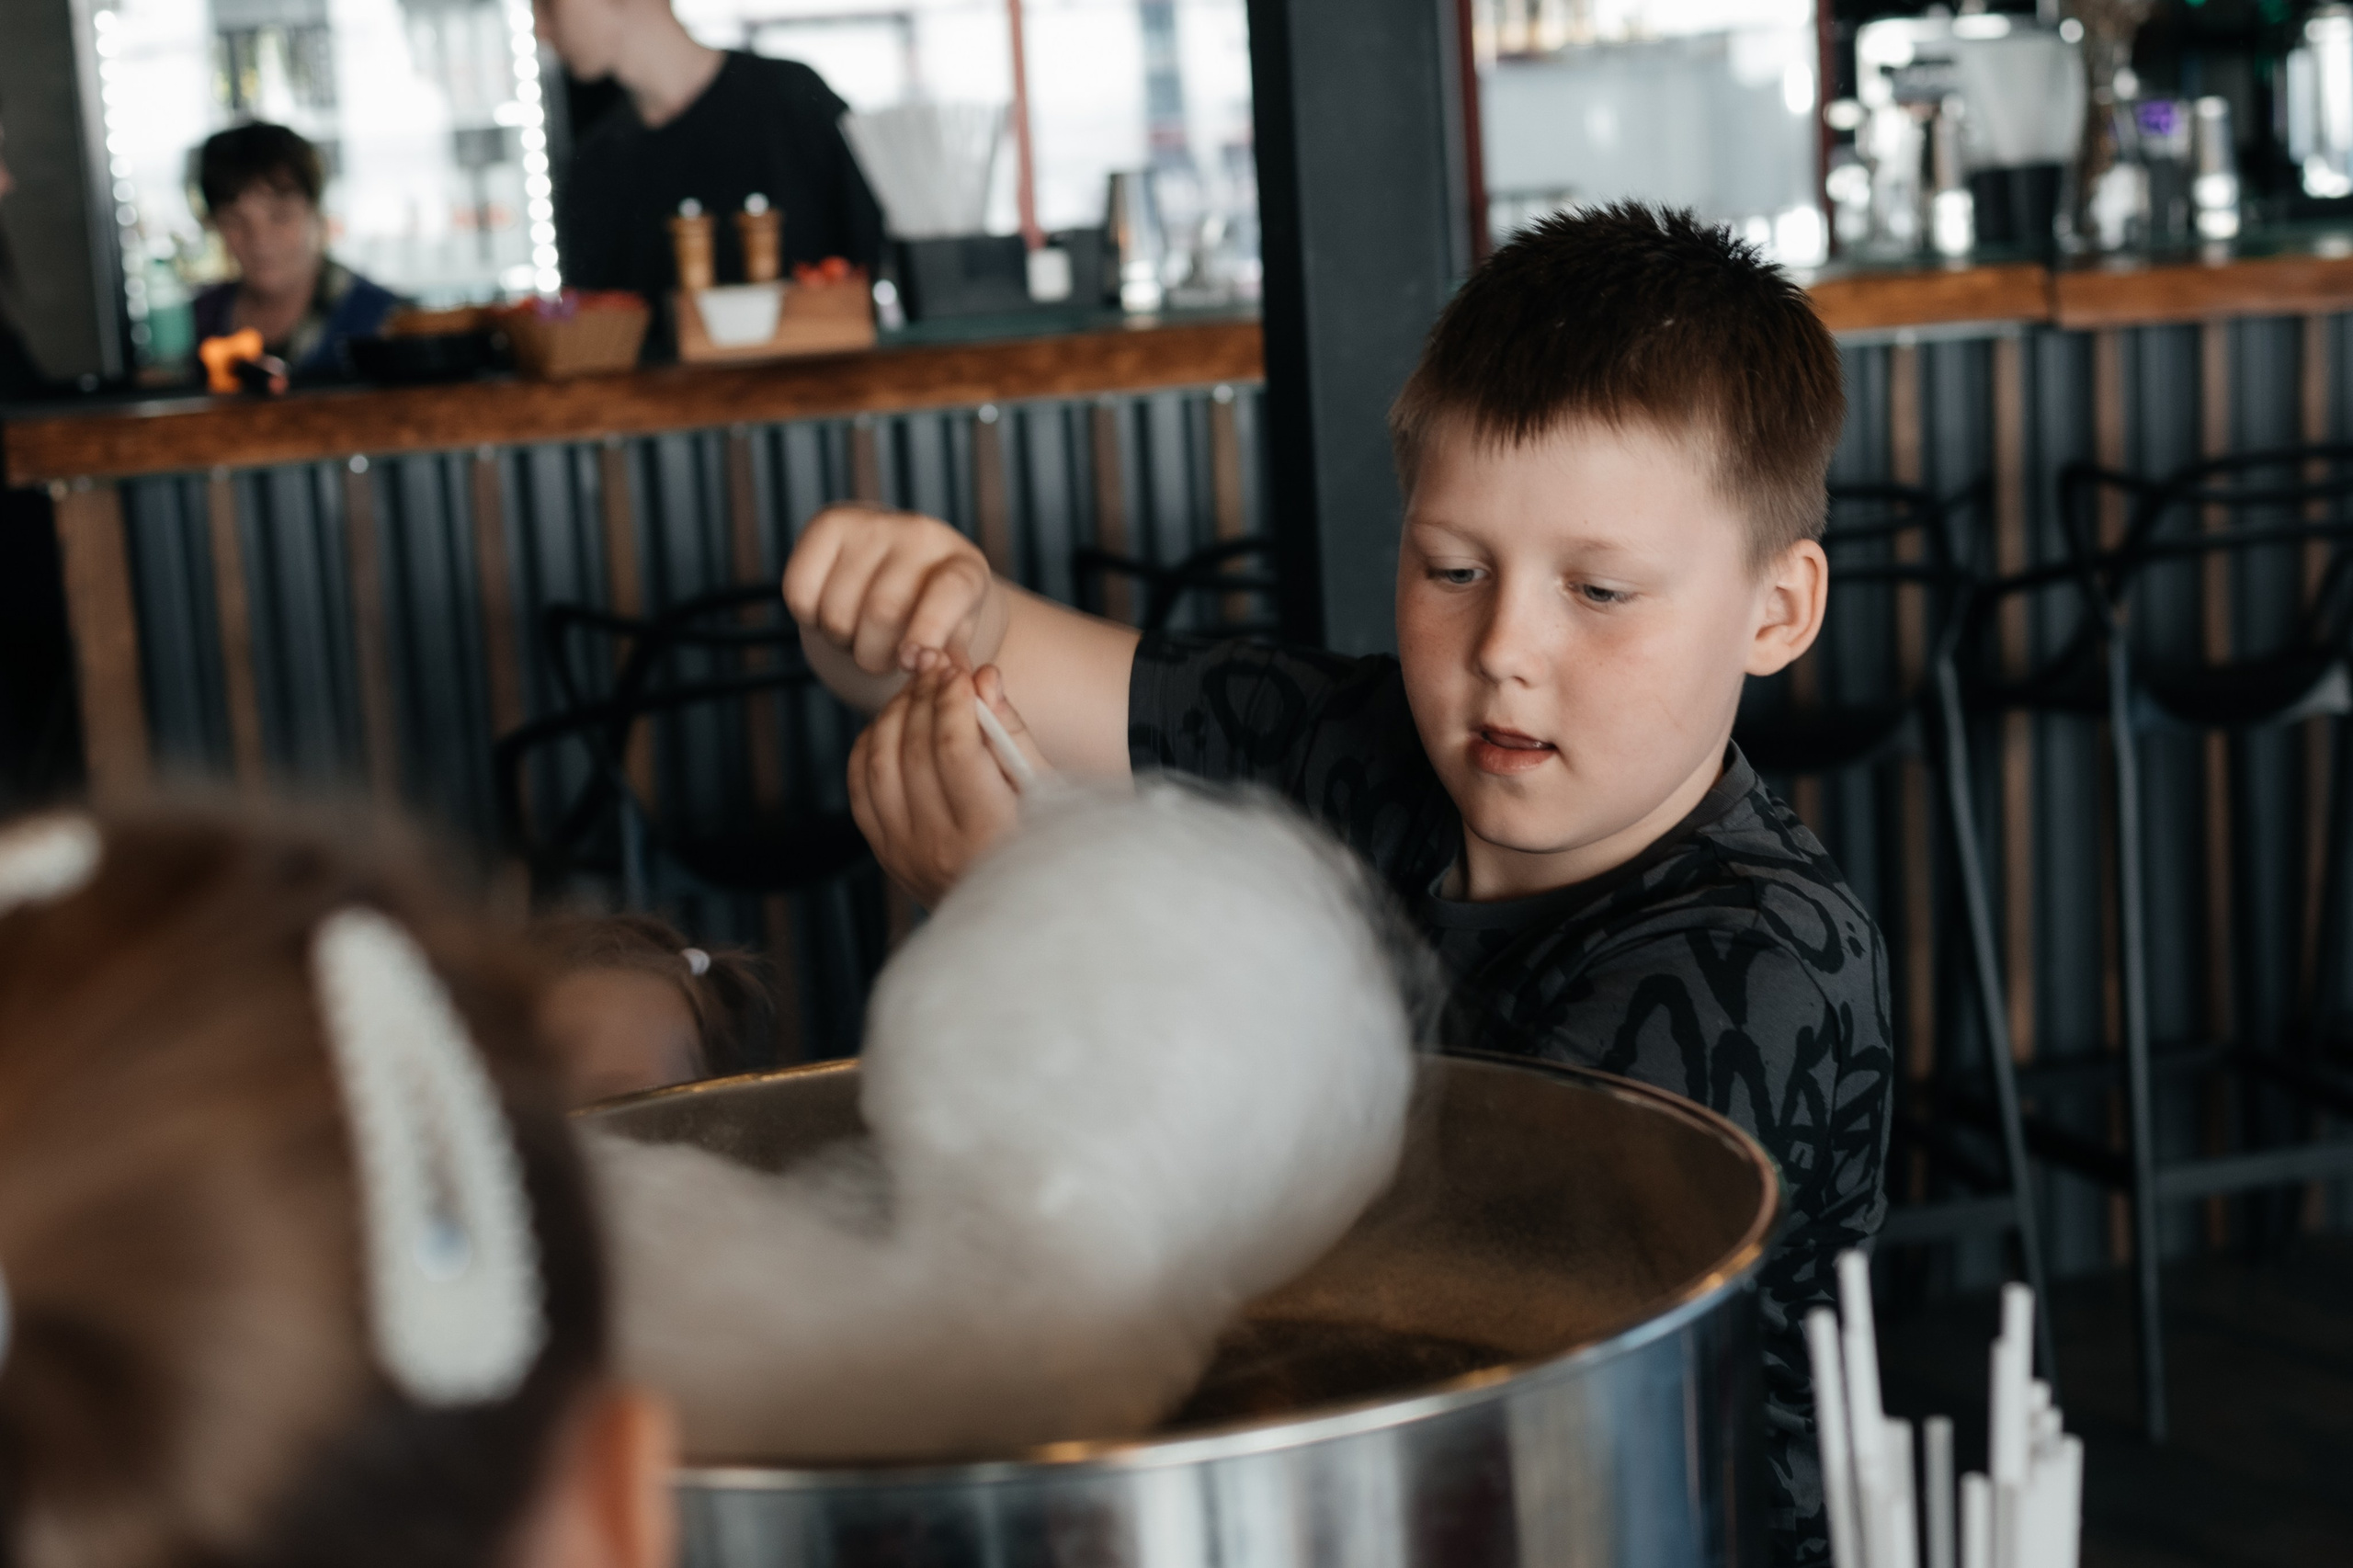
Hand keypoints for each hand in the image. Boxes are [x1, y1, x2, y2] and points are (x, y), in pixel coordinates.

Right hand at [782, 505, 1003, 678]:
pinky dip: (808, 618)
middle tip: (878, 657)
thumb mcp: (953, 635)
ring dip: (840, 640)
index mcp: (963, 565)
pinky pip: (799, 592)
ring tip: (857, 632)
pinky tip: (829, 609)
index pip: (948, 592)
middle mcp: (920, 535)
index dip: (928, 632)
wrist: (898, 561)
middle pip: (881, 612)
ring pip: (837, 611)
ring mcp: (873, 525)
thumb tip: (951, 678)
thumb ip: (951, 659)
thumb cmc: (931, 610)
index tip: (909, 662)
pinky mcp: (828, 523)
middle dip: (872, 655)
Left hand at [848, 660, 1046, 906]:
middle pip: (913, 750)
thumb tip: (983, 678)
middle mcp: (938, 847)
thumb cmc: (1045, 845)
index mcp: (988, 834)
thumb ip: (1012, 732)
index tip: (961, 674)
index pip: (954, 749)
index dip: (953, 701)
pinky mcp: (885, 853)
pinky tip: (894, 724)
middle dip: (923, 697)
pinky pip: (859, 786)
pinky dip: (870, 745)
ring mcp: (904, 853)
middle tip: (937, 668)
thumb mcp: (1046, 791)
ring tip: (918, 691)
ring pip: (878, 763)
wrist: (1016, 915)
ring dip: (894, 715)